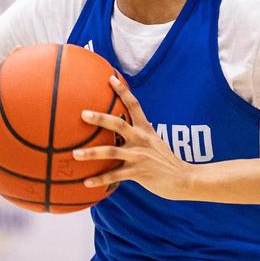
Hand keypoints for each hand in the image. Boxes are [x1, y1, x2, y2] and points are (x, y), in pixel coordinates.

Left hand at [72, 75, 192, 199]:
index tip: (110, 78)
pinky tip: (85, 183)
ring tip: (75, 154)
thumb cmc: (164, 160)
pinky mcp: (138, 173)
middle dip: (100, 118)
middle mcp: (141, 139)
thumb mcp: (153, 142)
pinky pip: (114, 175)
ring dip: (92, 153)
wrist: (183, 178)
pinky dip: (100, 179)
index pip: (134, 105)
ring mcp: (139, 156)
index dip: (123, 91)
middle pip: (118, 124)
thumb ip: (138, 135)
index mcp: (145, 129)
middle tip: (82, 114)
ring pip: (112, 151)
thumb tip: (118, 131)